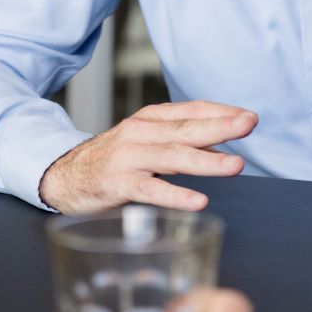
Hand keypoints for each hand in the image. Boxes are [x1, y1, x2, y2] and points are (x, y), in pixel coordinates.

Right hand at [38, 101, 254, 213]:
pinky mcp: (117, 184)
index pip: (190, 110)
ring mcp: (128, 158)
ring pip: (172, 157)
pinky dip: (175, 195)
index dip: (220, 112)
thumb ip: (182, 144)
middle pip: (185, 129)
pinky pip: (150, 190)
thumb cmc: (113, 161)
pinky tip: (198, 201)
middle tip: (248, 124)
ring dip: (206, 161)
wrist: (63, 176)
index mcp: (149, 120)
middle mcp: (139, 133)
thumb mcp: (146, 144)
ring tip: (234, 165)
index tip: (248, 116)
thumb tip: (222, 149)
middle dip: (220, 127)